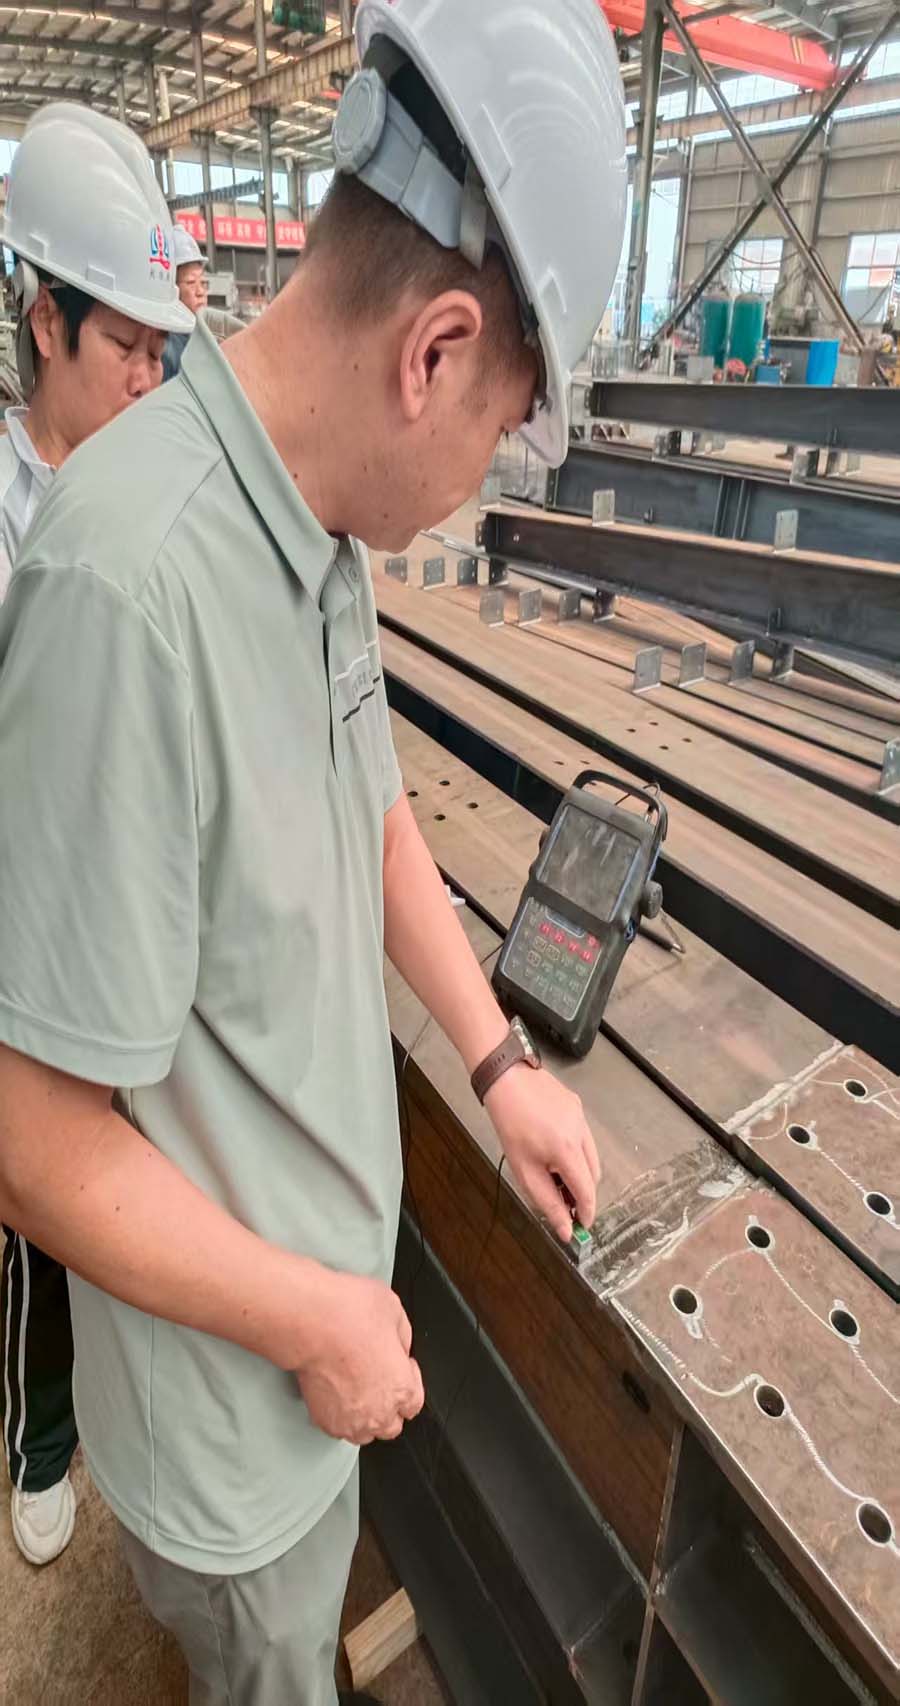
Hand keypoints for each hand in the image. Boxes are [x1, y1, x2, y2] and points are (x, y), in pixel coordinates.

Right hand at [295, 1271, 424, 1445]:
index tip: (398, 1368)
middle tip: (377, 1381)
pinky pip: (338, 1428)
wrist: (310, 1321)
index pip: (414, 1404)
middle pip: (392, 1425)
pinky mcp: (323, 1420)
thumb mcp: (394, 1311)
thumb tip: (400, 1345)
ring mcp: (350, 1420)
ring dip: (364, 1417)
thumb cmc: (349, 1315)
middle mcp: (379, 1412)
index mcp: (402, 1388)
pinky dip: (339, 1415)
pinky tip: (336, 1393)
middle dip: (388, 1405)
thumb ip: (403, 1337)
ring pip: (364, 1433)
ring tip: (355, 1390)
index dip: (407, 1381)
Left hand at [484, 1066, 599, 1240]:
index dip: (586, 1213)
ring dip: (579, 1172)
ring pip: (591, 1157)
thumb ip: (547, 1202)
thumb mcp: (523, 1169)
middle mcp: (582, 1133)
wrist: (506, 1078)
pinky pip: (584, 1137)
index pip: (587, 1192)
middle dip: (581, 1193)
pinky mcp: (577, 1106)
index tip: (581, 1227)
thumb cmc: (510, 1123)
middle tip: (562, 1202)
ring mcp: (582, 1118)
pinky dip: (575, 1151)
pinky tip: (552, 1149)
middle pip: (593, 1176)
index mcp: (568, 1151)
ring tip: (554, 1175)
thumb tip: (566, 1229)